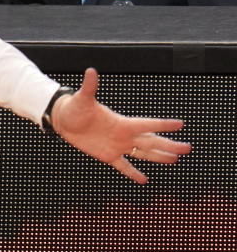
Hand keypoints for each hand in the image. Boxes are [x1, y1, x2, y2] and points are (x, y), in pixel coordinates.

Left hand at [50, 68, 191, 183]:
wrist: (63, 119)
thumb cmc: (74, 107)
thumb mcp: (83, 99)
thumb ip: (90, 87)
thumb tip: (90, 71)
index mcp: (121, 122)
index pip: (146, 124)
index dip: (162, 125)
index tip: (180, 124)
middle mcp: (123, 134)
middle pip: (151, 141)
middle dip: (169, 145)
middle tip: (187, 148)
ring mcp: (117, 146)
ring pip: (142, 153)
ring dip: (158, 157)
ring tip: (175, 160)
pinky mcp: (107, 155)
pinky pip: (124, 166)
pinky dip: (133, 173)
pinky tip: (144, 180)